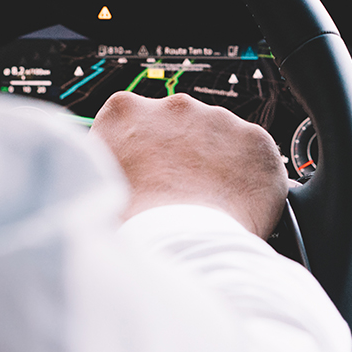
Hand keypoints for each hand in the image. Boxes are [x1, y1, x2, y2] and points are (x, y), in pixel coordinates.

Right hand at [90, 92, 289, 239]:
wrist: (177, 246)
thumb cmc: (130, 226)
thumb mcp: (96, 185)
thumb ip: (106, 163)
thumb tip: (108, 167)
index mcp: (125, 111)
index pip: (136, 120)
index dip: (145, 151)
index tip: (150, 174)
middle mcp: (173, 105)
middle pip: (181, 126)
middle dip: (184, 155)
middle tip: (181, 194)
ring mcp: (218, 119)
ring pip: (220, 139)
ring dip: (217, 165)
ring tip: (207, 205)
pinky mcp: (255, 140)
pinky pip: (255, 157)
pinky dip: (250, 178)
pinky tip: (234, 205)